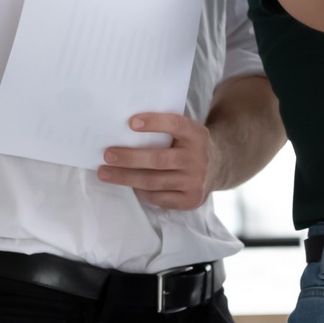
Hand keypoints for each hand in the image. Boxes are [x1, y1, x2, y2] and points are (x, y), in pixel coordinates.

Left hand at [97, 112, 216, 210]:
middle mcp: (198, 158)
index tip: (131, 122)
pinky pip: (158, 197)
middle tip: (108, 155)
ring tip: (105, 173)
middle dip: (129, 157)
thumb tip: (124, 129)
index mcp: (197, 135)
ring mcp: (195, 181)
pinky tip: (129, 185)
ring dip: (126, 177)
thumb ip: (166, 129)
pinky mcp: (190, 199)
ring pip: (154, 181)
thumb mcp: (186, 132)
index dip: (154, 122)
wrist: (217, 168)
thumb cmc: (188, 145)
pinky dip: (141, 191)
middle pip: (158, 159)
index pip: (176, 125)